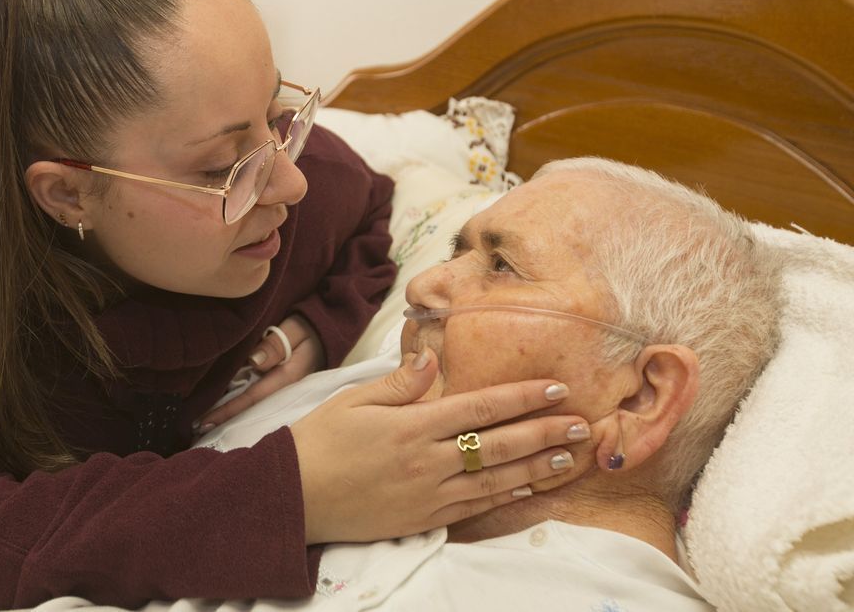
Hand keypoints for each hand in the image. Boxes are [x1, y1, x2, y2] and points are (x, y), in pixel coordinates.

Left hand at [198, 315, 322, 429]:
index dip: (228, 411)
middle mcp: (282, 387)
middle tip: (195, 428)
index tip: (204, 421)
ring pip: (250, 401)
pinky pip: (254, 392)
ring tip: (203, 422)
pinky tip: (220, 403)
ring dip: (228, 410)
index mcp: (287, 378)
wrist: (328, 330)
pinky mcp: (277, 382)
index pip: (251, 398)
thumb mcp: (295, 330)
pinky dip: (237, 398)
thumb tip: (253, 361)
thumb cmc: (309, 327)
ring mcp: (280, 386)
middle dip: (224, 417)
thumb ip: (275, 345)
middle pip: (248, 406)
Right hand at [292, 349, 590, 544]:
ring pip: (495, 480)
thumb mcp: (351, 401)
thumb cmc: (318, 443)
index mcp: (410, 426)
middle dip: (544, 432)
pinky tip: (529, 488)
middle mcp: (427, 462)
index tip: (555, 389)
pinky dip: (505, 496)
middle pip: (498, 445)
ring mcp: (428, 495)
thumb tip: (430, 357)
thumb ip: (397, 382)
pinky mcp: (423, 519)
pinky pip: (475, 507)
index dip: (521, 398)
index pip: (479, 408)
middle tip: (582, 423)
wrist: (292, 498)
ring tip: (570, 457)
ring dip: (537, 467)